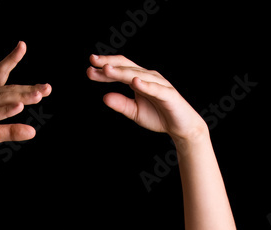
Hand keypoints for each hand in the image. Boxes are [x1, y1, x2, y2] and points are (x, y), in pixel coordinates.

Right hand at [0, 41, 50, 154]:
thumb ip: (12, 131)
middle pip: (9, 89)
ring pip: (4, 98)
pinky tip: (19, 106)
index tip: (22, 45)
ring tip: (39, 95)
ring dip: (22, 96)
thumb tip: (33, 131)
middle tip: (48, 88)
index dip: (11, 59)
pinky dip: (6, 109)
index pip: (1, 74)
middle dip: (29, 88)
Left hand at [86, 53, 205, 143]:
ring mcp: (159, 84)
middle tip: (92, 62)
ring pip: (138, 75)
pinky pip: (155, 88)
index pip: (120, 69)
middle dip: (109, 64)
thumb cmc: (159, 116)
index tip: (89, 68)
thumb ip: (121, 104)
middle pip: (126, 67)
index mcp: (139, 79)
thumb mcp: (135, 112)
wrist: (182, 127)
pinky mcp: (168, 94)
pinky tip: (134, 82)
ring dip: (122, 72)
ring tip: (107, 70)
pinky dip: (145, 85)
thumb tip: (105, 97)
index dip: (105, 68)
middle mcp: (148, 77)